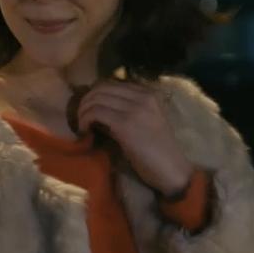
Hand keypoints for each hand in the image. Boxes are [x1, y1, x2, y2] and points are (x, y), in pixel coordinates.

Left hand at [75, 80, 193, 195]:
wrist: (173, 170)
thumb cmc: (158, 151)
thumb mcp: (146, 120)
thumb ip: (127, 109)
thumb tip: (98, 106)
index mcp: (148, 93)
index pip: (112, 83)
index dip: (95, 93)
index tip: (88, 107)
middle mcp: (142, 96)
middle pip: (102, 88)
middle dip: (86, 100)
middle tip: (80, 116)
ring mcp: (134, 109)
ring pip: (96, 98)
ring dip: (83, 111)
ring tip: (82, 125)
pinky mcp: (125, 124)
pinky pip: (96, 112)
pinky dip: (85, 120)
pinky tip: (85, 131)